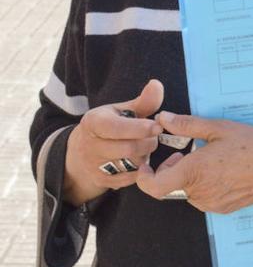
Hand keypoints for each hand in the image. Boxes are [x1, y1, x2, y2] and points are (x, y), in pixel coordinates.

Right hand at [64, 80, 163, 205]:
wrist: (80, 154)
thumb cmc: (108, 127)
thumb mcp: (119, 111)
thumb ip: (142, 101)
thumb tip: (157, 84)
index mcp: (93, 123)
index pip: (116, 127)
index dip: (140, 128)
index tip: (158, 126)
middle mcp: (90, 146)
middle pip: (128, 148)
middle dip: (148, 142)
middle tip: (155, 136)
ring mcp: (94, 166)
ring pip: (131, 165)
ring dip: (146, 156)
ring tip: (145, 147)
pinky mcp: (102, 182)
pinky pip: (131, 179)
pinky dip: (141, 170)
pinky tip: (141, 160)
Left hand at [136, 112, 252, 213]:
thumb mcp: (220, 128)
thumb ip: (187, 125)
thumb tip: (163, 118)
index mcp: (194, 171)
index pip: (153, 186)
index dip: (143, 177)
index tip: (146, 165)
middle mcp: (199, 192)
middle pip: (171, 184)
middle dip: (173, 168)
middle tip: (188, 151)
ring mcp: (210, 203)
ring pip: (187, 190)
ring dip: (190, 176)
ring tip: (211, 160)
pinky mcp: (221, 208)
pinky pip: (203, 197)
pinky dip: (205, 185)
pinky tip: (223, 171)